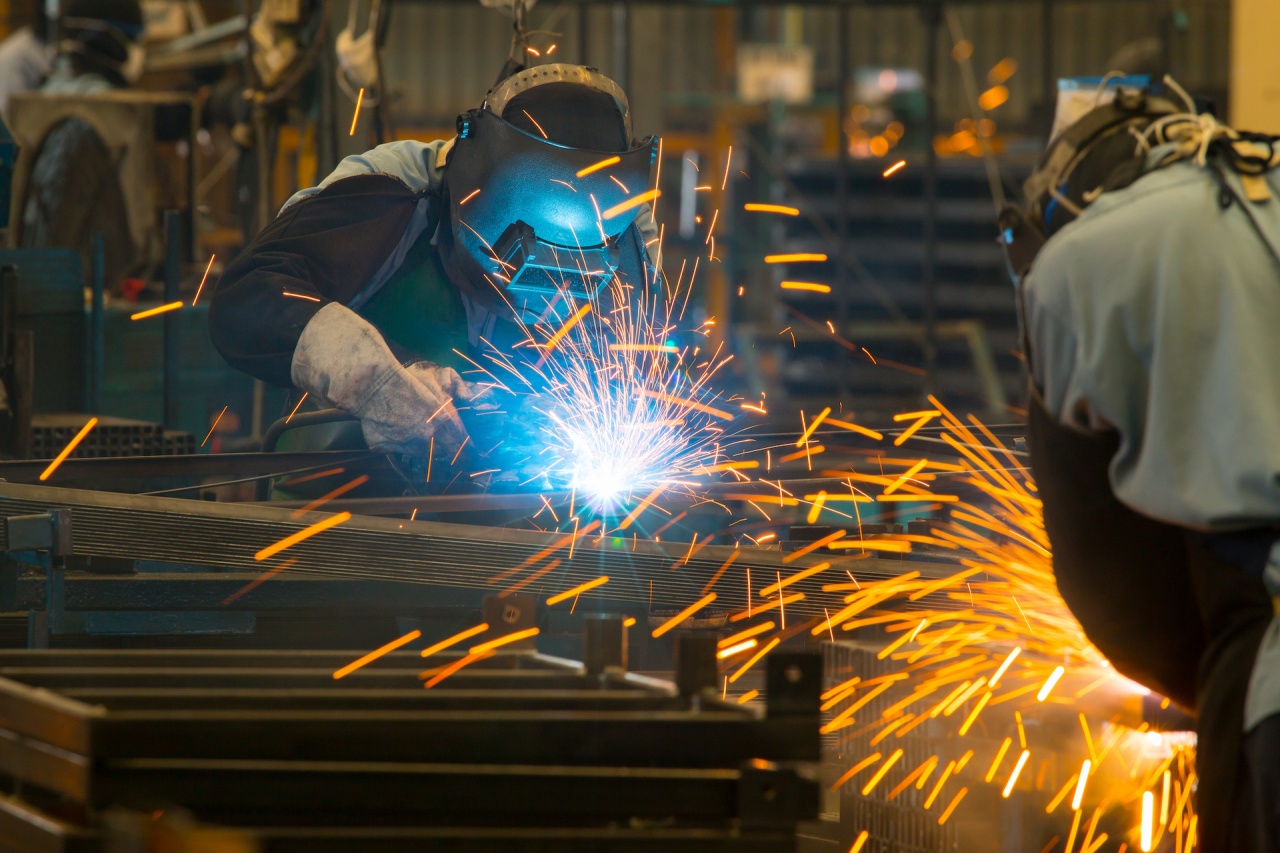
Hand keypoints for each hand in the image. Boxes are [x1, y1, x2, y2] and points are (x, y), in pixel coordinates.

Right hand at [290, 305, 472, 458]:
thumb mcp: (439, 376)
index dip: (467, 451)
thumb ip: (458, 386)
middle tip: (438, 436)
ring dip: (420, 445)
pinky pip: (393, 448)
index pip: (463, 448)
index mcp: (444, 424)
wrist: (373, 384)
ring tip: (413, 427)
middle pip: (441, 453)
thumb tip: (467, 400)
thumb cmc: (408, 379)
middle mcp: (427, 440)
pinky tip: (393, 426)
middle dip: (442, 447)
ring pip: (418, 453)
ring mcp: (404, 446)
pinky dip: (395, 441)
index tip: (468, 453)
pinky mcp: (383, 448)